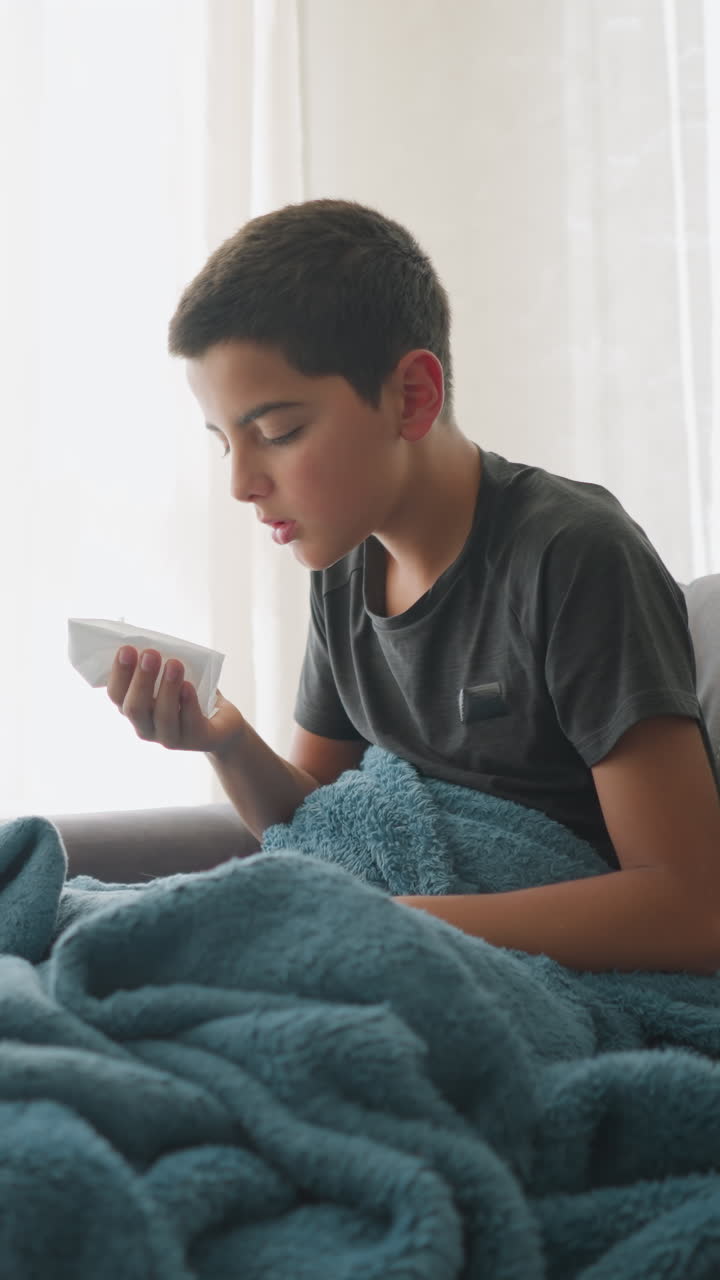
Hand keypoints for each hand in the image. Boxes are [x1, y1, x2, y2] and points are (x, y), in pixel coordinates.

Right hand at [107, 646, 246, 754]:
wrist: (223, 718)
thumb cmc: (190, 691)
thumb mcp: (171, 675)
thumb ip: (159, 663)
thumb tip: (148, 639)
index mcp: (135, 709)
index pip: (117, 695)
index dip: (119, 673)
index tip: (127, 649)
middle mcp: (147, 727)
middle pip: (135, 708)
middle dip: (141, 680)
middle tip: (150, 654)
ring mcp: (170, 737)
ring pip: (163, 717)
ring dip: (167, 688)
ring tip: (174, 664)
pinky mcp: (197, 740)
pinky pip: (190, 723)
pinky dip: (188, 703)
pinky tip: (188, 686)